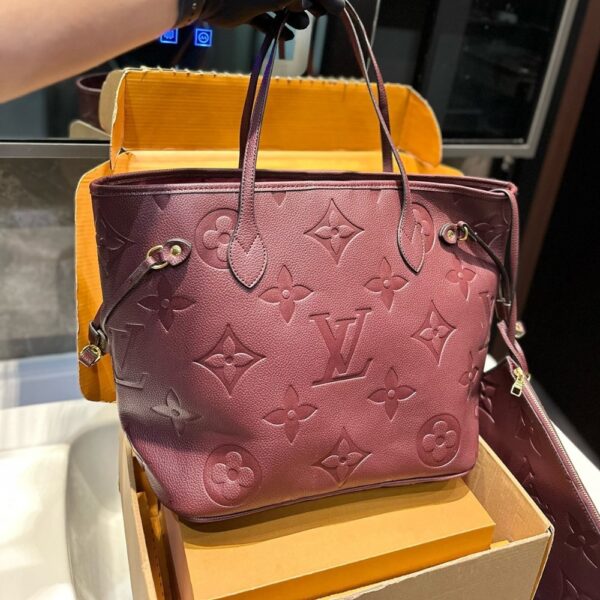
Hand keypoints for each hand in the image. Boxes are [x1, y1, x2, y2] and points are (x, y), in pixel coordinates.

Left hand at [194, 1, 345, 39]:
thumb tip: (313, 4)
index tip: (336, 9)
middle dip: (309, 3)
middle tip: (319, 13)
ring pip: (282, 5)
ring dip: (294, 15)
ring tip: (299, 24)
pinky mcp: (245, 9)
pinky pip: (265, 17)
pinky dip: (276, 26)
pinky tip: (286, 36)